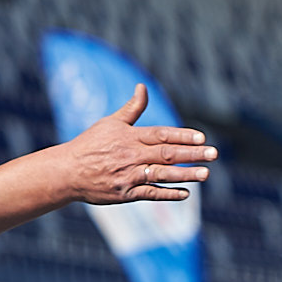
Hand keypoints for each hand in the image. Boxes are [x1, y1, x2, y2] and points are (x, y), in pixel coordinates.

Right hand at [66, 84, 215, 203]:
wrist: (68, 171)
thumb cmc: (91, 144)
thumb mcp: (111, 122)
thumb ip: (132, 108)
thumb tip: (143, 87)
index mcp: (130, 137)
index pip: (161, 134)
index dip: (182, 135)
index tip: (202, 136)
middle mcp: (132, 156)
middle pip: (167, 154)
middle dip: (192, 153)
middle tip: (214, 154)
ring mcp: (129, 176)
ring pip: (162, 175)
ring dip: (186, 174)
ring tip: (206, 173)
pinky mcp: (126, 193)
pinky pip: (151, 194)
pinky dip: (168, 194)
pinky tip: (186, 193)